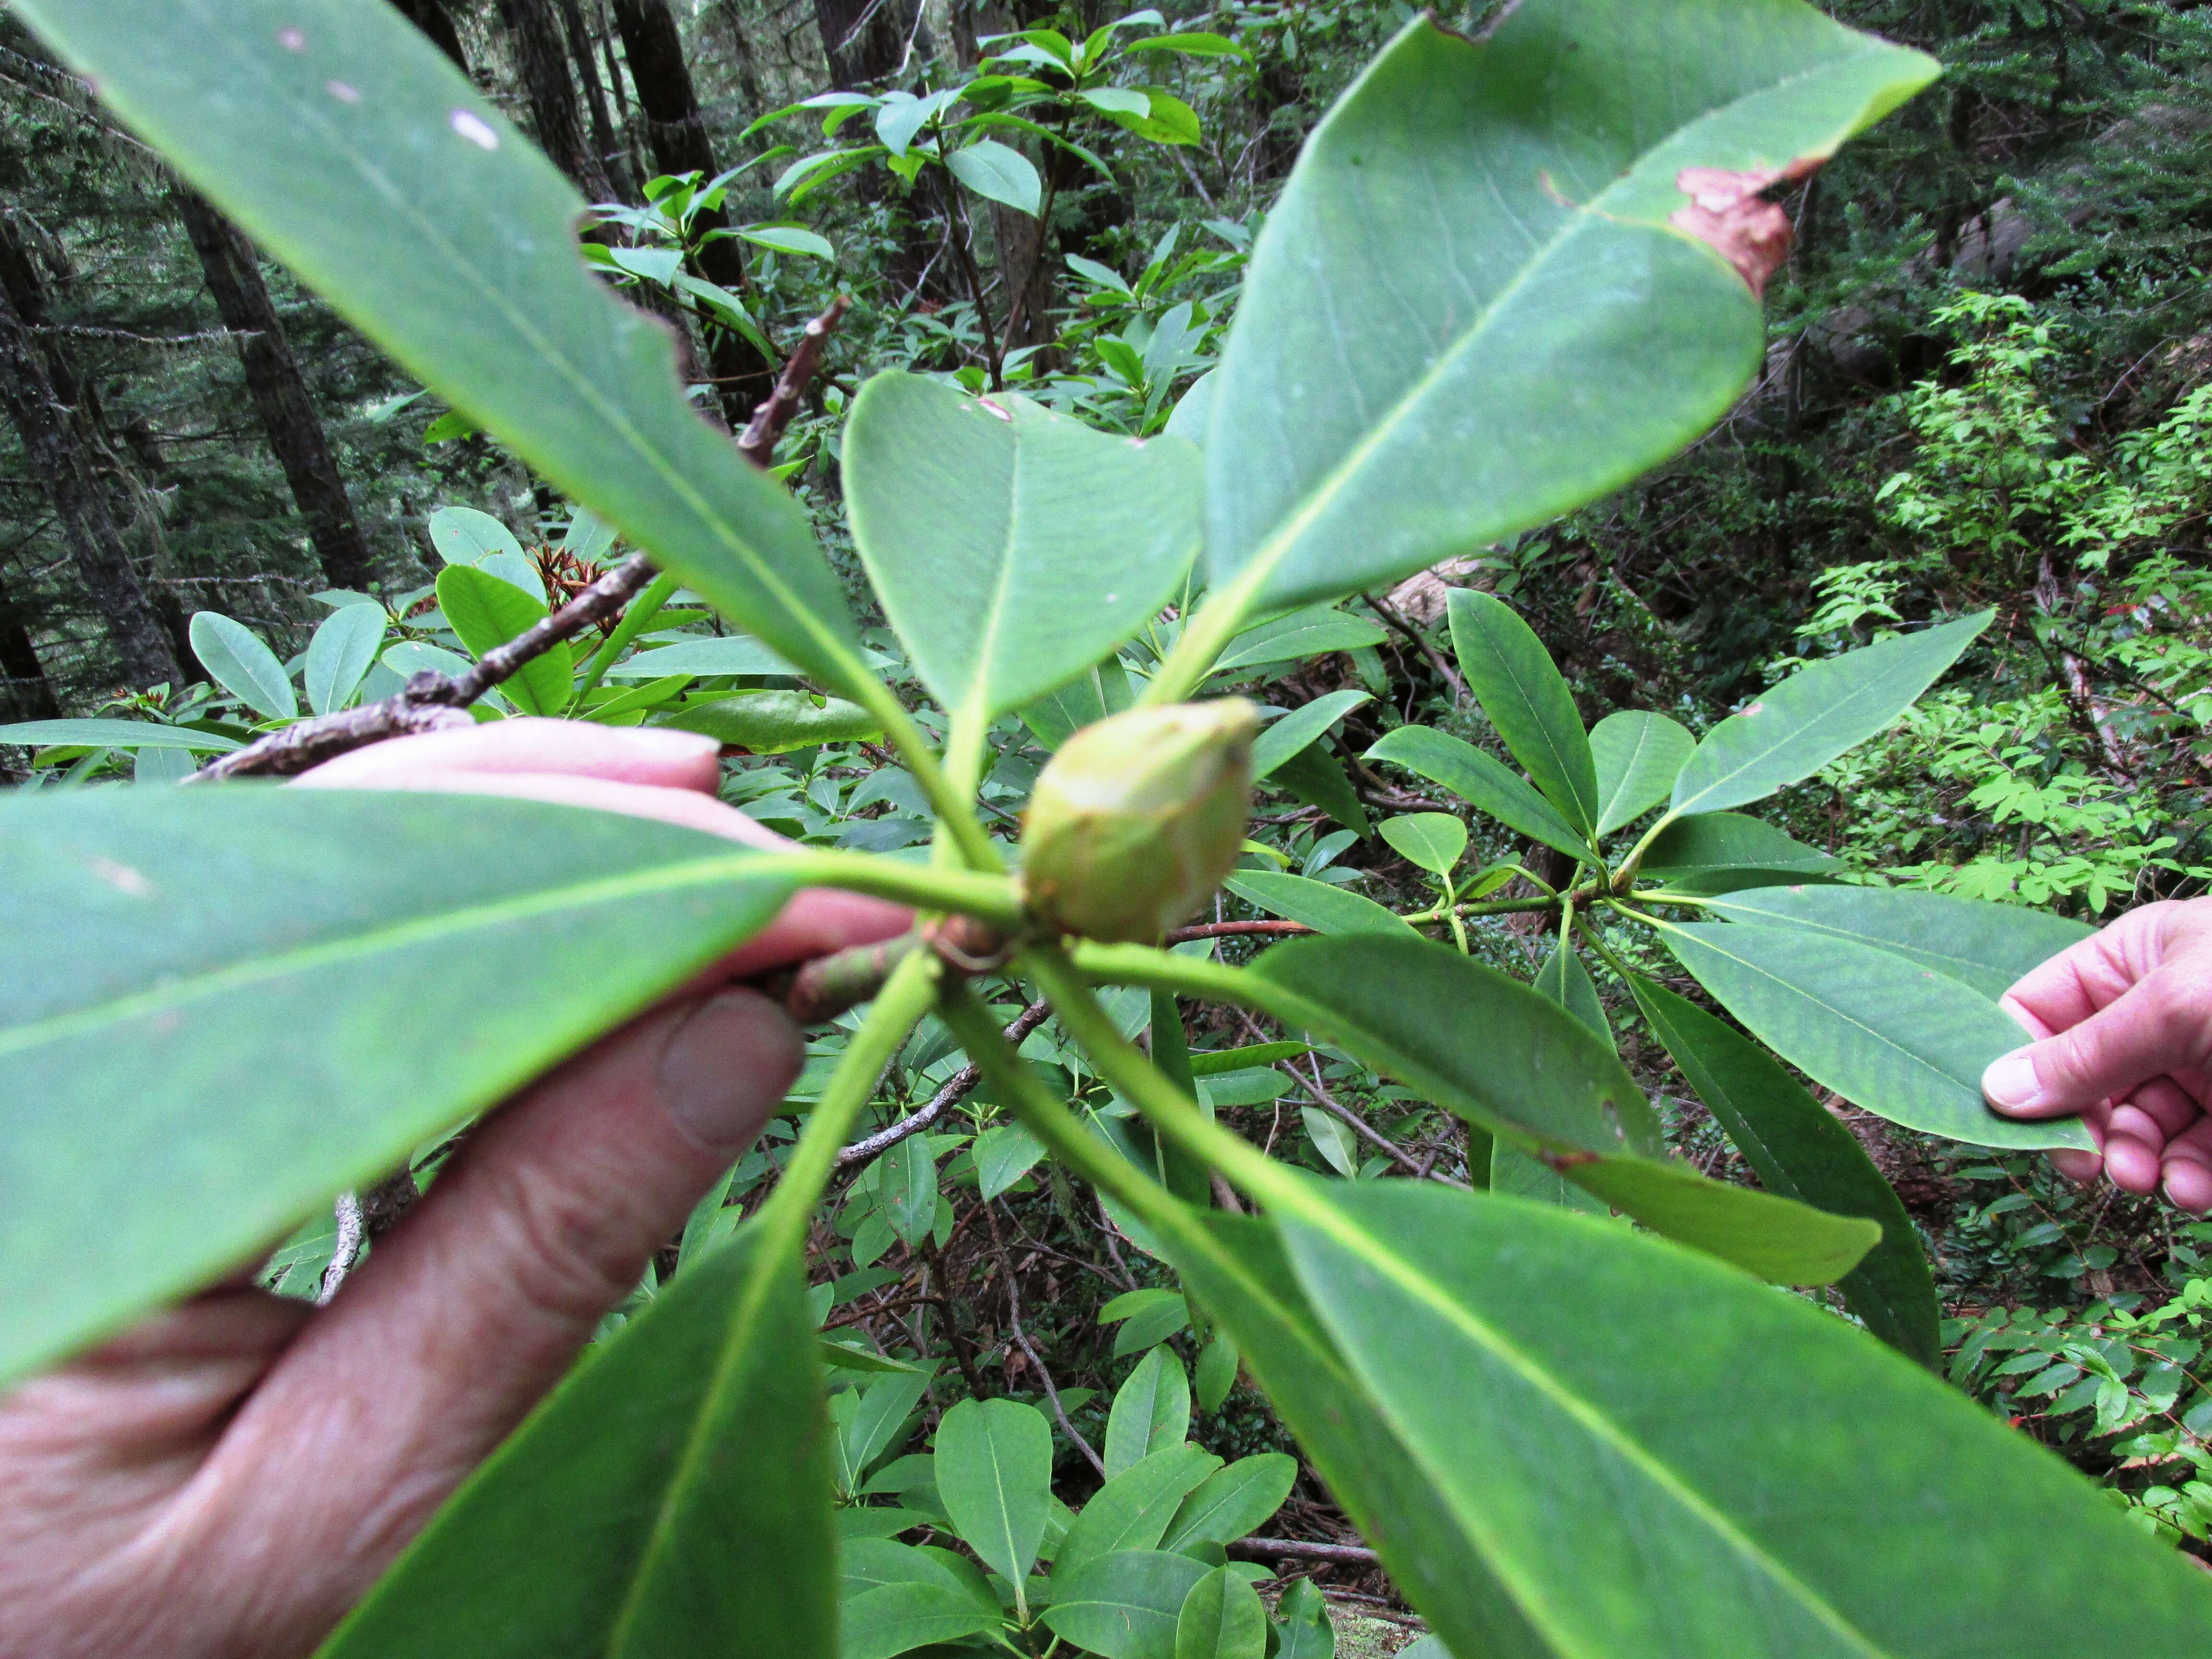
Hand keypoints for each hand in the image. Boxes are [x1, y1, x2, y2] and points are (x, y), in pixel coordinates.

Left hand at [0, 721, 908, 1658]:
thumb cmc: (152, 1648)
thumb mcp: (352, 1499)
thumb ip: (534, 1264)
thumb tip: (745, 1026)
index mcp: (75, 1154)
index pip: (390, 933)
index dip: (631, 886)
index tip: (821, 907)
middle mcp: (51, 1039)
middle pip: (347, 844)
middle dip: (593, 828)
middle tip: (790, 862)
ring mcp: (74, 1038)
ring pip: (329, 863)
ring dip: (538, 839)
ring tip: (705, 833)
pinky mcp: (130, 1068)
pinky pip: (308, 934)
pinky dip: (466, 900)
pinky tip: (578, 899)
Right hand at [1982, 896, 2211, 1213]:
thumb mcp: (2179, 1009)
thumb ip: (2088, 1054)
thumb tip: (1994, 1091)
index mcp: (2129, 962)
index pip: (2037, 1011)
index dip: (2019, 1065)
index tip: (2019, 1120)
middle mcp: (2157, 1014)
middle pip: (2082, 1081)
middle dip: (2084, 1129)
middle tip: (2091, 1166)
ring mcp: (2199, 1066)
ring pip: (2136, 1127)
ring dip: (2134, 1162)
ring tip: (2148, 1182)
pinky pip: (2192, 1156)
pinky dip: (2187, 1180)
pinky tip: (2192, 1192)